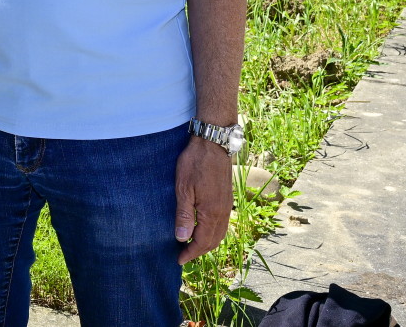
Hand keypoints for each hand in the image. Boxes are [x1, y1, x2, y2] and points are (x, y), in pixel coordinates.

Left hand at [174, 135, 232, 262]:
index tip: (179, 260)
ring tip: (192, 246)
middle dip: (199, 251)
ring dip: (207, 243)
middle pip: (213, 241)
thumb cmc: (194, 164)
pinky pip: (222, 224)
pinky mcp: (226, 199)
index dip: (190, 253)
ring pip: (219, 233)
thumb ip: (184, 215)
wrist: (212, 144)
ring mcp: (226, 206)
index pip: (202, 241)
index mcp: (211, 213)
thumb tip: (182, 238)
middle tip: (184, 255)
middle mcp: (222, 212)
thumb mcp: (183, 189)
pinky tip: (203, 229)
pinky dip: (213, 233)